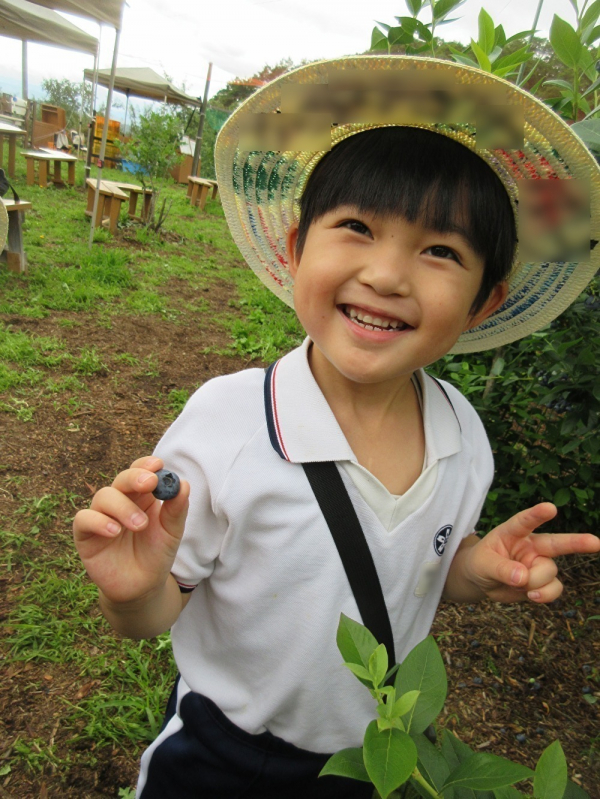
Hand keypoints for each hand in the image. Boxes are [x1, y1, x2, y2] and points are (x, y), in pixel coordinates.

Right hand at [73, 455, 189, 605]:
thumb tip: (183, 484)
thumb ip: (176, 510)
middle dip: (135, 478)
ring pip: (103, 496)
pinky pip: (84, 519)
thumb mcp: (172, 533)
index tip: (158, 465)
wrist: (142, 587)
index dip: (146, 465)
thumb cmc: (156, 554)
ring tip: (139, 525)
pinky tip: (114, 531)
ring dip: (123, 507)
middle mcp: (120, 501)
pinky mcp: (85, 535)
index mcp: (142, 496)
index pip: (140, 471)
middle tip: (149, 483)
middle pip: (122, 479)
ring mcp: (101, 516)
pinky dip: (98, 521)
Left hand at [464, 503, 599, 602]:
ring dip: (536, 582)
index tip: (550, 508)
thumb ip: (501, 568)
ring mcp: (539, 563)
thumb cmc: (479, 563)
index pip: (525, 521)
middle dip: (577, 542)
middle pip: (557, 543)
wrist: (480, 580)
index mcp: (513, 532)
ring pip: (550, 572)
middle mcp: (531, 546)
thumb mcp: (482, 564)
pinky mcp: (542, 582)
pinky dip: (545, 595)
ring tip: (519, 585)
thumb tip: (522, 577)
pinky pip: (554, 588)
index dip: (537, 514)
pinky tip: (532, 596)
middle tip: (596, 542)